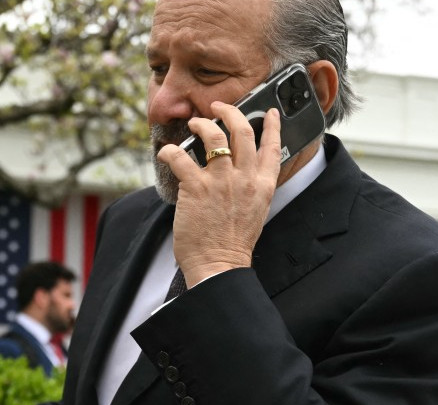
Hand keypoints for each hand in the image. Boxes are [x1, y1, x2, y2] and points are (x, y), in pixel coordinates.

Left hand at [157, 101, 282, 286]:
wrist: (219, 264)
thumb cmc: (233, 243)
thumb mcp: (254, 211)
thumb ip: (251, 188)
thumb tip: (240, 172)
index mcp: (262, 186)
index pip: (272, 147)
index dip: (272, 125)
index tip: (270, 111)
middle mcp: (244, 179)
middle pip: (243, 131)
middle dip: (231, 112)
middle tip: (219, 107)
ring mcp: (221, 181)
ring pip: (214, 135)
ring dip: (201, 124)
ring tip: (195, 124)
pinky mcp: (196, 188)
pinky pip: (180, 157)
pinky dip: (169, 152)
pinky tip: (165, 153)